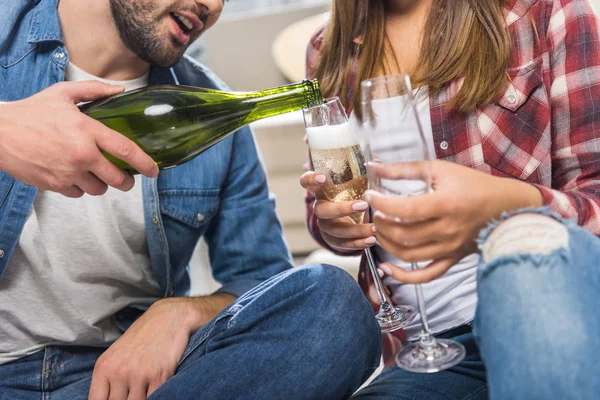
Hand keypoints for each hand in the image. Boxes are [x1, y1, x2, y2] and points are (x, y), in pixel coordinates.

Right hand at [0, 81, 158, 197]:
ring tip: (97, 175)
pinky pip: (77, 194)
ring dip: (102, 185)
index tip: (155, 170)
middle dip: (127, 182)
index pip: (126, 150)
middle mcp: (82, 154)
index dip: (145, 163)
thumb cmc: (31, 111)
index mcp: (87, 131)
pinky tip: (75, 176)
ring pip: (98, 190)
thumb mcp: (63, 94)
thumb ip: (94, 90)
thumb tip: (119, 90)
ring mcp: (68, 172)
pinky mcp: (54, 185)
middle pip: (117, 179)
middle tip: (127, 179)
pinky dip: (80, 188)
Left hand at [89, 294, 233, 399]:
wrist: (170, 317)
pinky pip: (155, 398)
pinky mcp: (160, 376)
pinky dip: (157, 396)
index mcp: (104, 367)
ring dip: (142, 399)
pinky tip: (158, 389)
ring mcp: (140, 374)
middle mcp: (119, 372)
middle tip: (133, 394)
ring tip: (146, 390)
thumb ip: (109, 380)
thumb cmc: (144, 336)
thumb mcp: (117, 355)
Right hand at [300, 171, 374, 250]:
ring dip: (356, 230)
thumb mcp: (356, 181)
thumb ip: (364, 170)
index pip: (306, 182)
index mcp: (321, 190)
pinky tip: (371, 239)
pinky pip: (343, 244)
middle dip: (341, 209)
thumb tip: (377, 160)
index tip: (323, 177)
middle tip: (363, 205)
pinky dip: (358, 243)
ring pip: (335, 230)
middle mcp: (320, 207)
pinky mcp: (333, 240)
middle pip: (322, 210)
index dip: (311, 180)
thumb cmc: (352, 194)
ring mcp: (325, 225)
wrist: (350, 220)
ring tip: (374, 229)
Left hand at [365, 160, 542, 283]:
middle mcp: (447, 230)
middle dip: (380, 223)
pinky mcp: (451, 259)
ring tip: (379, 230)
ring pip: (407, 254)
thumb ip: (405, 169)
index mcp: (445, 204)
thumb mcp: (440, 169)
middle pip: (402, 233)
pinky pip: (425, 276)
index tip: (370, 195)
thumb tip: (374, 165)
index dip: (381, 202)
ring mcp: (449, 248)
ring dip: (386, 243)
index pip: (404, 208)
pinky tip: (386, 268)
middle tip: (374, 211)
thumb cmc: (473, 185)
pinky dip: (403, 276)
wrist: (506, 206)